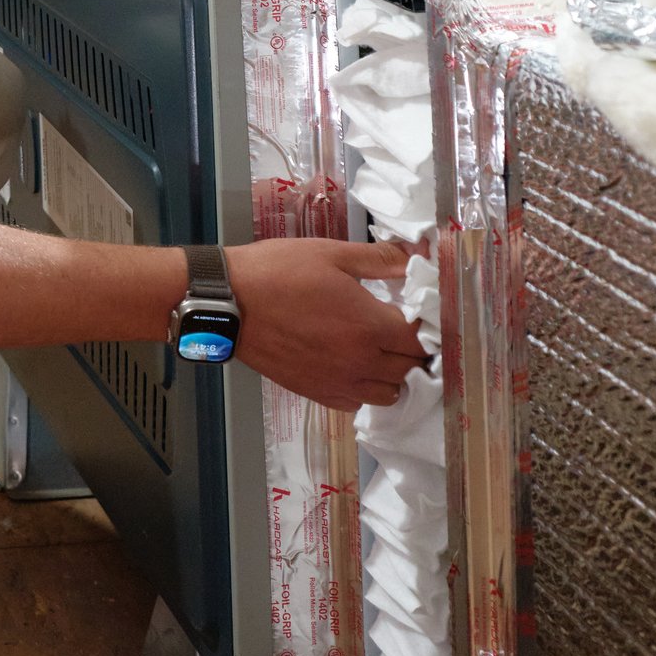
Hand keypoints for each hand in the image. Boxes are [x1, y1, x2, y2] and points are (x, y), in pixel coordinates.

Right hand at [223, 237, 428, 410]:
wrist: (228, 303)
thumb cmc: (278, 272)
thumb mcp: (332, 253)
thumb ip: (381, 259)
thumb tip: (418, 252)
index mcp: (371, 327)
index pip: (423, 340)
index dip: (427, 327)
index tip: (419, 313)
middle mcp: (361, 362)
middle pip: (412, 369)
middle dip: (413, 350)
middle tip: (401, 328)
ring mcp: (339, 382)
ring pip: (390, 394)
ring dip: (394, 375)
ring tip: (380, 351)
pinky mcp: (317, 393)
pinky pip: (357, 404)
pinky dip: (364, 390)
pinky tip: (353, 367)